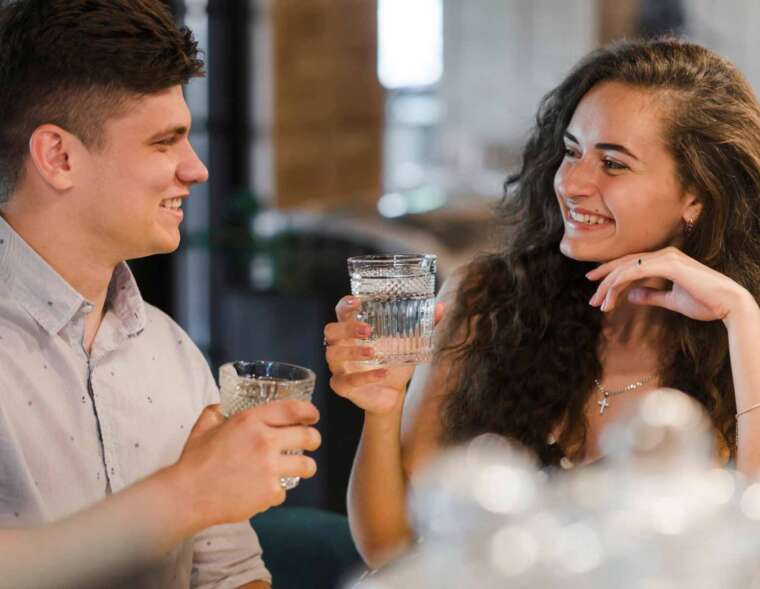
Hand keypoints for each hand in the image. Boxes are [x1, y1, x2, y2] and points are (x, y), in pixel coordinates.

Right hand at [168, 401, 320, 527]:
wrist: (188, 495)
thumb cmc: (195, 461)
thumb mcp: (205, 427)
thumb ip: (217, 412)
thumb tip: (223, 407)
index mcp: (251, 421)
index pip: (293, 409)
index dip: (309, 411)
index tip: (313, 415)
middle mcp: (265, 441)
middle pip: (308, 437)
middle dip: (313, 439)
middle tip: (311, 442)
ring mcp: (270, 468)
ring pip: (307, 466)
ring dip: (305, 466)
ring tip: (299, 468)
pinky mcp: (270, 492)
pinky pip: (284, 490)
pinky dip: (276, 491)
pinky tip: (264, 490)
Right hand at [324, 296, 443, 414]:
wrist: (393, 393)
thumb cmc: (395, 361)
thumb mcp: (410, 342)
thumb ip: (424, 324)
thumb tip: (441, 307)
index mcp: (353, 330)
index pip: (342, 312)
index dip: (345, 305)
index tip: (356, 301)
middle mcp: (341, 345)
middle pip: (331, 331)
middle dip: (346, 329)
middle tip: (367, 330)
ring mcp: (339, 367)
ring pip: (333, 355)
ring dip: (353, 352)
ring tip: (373, 353)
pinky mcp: (342, 386)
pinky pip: (347, 381)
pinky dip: (365, 377)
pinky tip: (382, 374)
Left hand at [586, 246, 746, 321]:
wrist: (729, 305)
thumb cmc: (706, 303)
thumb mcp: (672, 301)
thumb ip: (652, 296)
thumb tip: (632, 296)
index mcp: (665, 260)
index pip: (630, 264)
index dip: (611, 275)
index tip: (596, 289)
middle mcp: (663, 254)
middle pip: (623, 264)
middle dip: (604, 281)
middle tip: (592, 298)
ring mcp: (666, 257)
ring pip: (626, 268)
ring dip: (609, 286)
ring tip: (600, 304)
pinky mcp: (668, 264)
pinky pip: (635, 270)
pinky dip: (620, 282)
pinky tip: (611, 295)